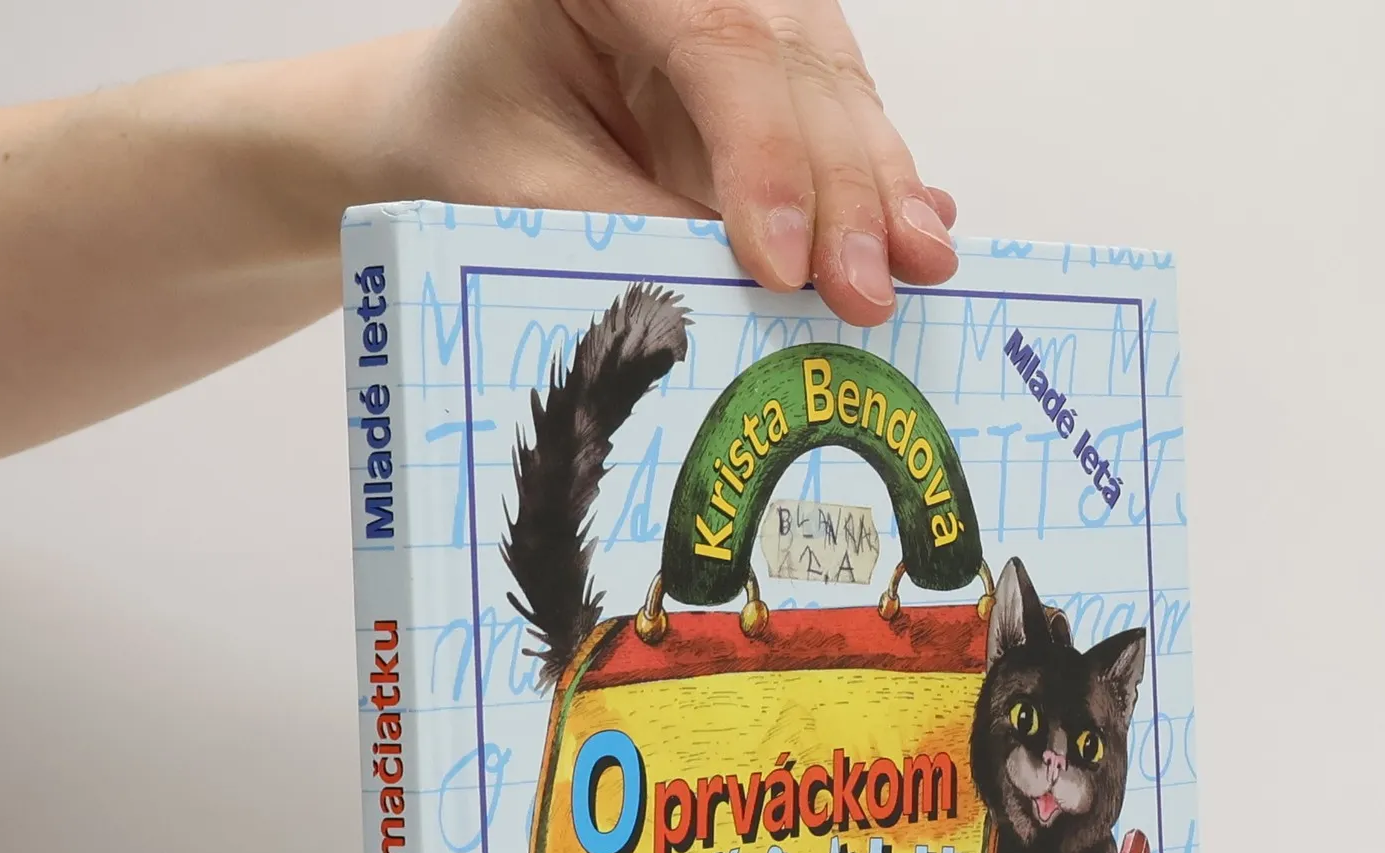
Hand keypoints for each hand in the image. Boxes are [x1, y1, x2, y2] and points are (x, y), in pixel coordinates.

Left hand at [386, 0, 958, 324]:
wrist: (461, 126)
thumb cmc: (478, 142)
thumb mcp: (526, 190)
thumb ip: (635, 227)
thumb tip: (754, 293)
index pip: (717, 39)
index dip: (764, 154)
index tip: (781, 263)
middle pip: (797, 63)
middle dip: (844, 188)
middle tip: (869, 289)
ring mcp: (747, 11)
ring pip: (837, 88)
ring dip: (880, 190)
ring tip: (917, 267)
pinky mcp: (778, 68)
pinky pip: (844, 119)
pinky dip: (880, 184)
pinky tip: (923, 228)